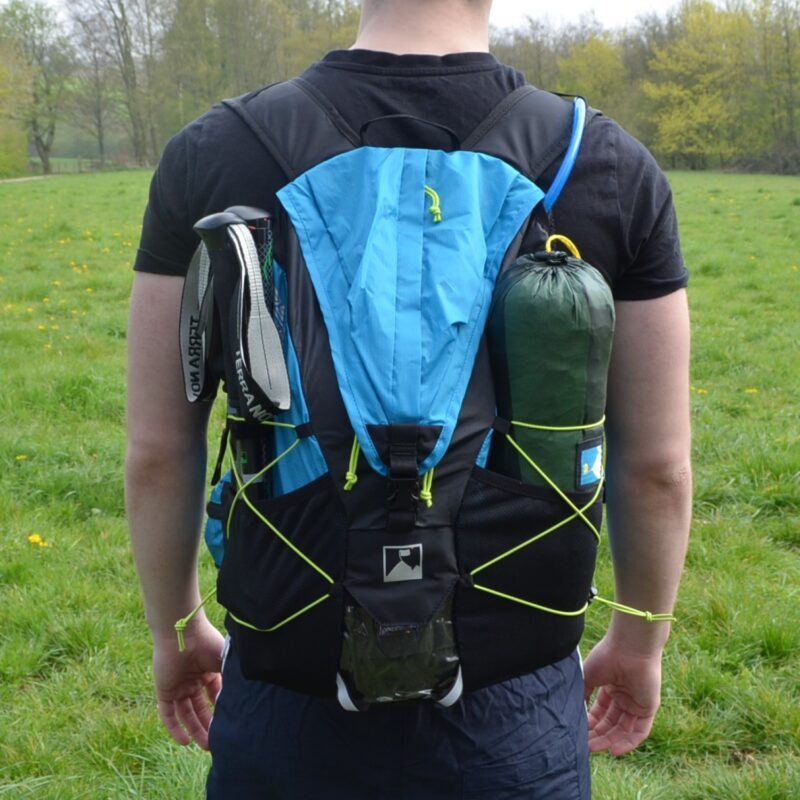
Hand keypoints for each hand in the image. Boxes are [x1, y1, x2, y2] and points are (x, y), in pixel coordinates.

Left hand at [152, 616, 224, 749]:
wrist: (183, 633)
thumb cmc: (207, 642)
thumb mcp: (224, 661)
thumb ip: (231, 679)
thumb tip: (243, 696)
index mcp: (208, 672)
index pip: (215, 696)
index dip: (221, 710)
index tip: (230, 725)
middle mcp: (193, 681)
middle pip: (200, 709)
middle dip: (208, 726)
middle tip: (216, 743)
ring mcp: (178, 687)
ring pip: (186, 714)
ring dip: (194, 730)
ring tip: (205, 746)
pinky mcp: (165, 691)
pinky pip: (167, 714)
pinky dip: (174, 728)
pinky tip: (184, 742)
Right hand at [582, 631, 662, 755]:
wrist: (629, 647)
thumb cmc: (607, 656)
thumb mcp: (588, 676)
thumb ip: (583, 694)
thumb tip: (575, 711)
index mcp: (611, 687)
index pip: (601, 712)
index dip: (591, 723)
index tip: (579, 732)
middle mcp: (625, 697)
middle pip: (611, 723)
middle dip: (598, 735)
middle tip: (585, 746)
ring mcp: (637, 703)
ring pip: (623, 729)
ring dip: (610, 740)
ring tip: (594, 748)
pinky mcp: (649, 708)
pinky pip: (639, 731)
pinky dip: (628, 742)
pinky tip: (613, 750)